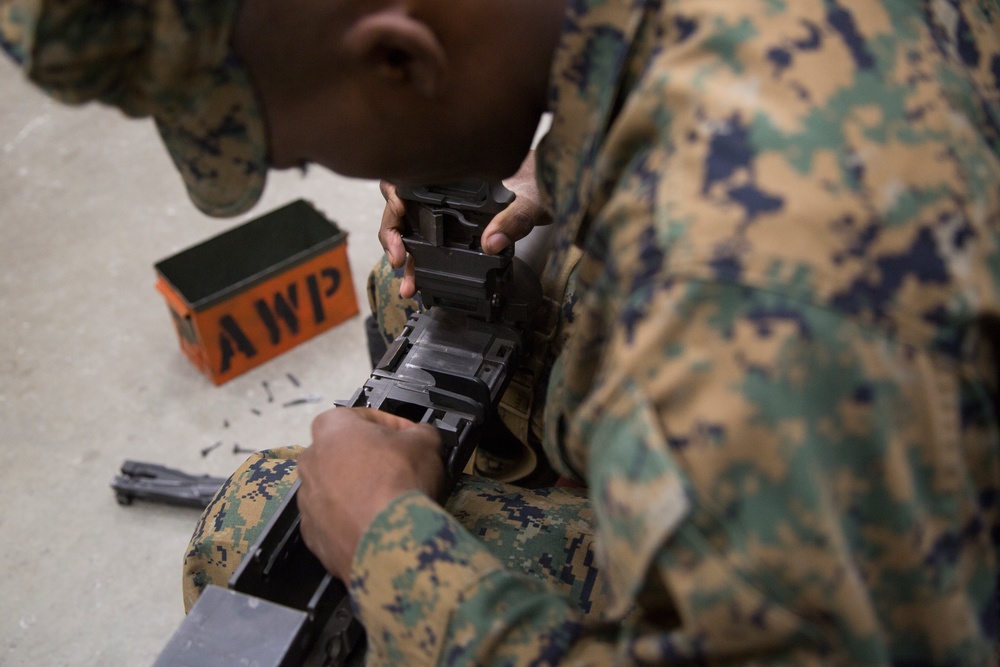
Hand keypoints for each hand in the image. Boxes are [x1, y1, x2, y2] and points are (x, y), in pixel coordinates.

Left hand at [297, 407, 444, 580]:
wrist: (388, 539)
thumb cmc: (399, 482)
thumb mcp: (425, 440)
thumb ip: (419, 431)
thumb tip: (420, 435)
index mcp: (331, 428)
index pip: (364, 417)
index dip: (392, 425)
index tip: (409, 436)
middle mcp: (311, 460)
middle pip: (345, 452)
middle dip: (371, 458)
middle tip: (399, 467)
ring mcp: (308, 499)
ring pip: (336, 487)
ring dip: (359, 489)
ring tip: (389, 498)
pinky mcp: (312, 533)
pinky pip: (334, 519)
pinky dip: (352, 519)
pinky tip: (377, 522)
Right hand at [377, 150, 551, 298]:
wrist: (550, 189)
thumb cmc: (538, 184)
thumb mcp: (531, 199)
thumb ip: (516, 218)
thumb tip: (491, 242)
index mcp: (451, 174)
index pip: (403, 180)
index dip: (393, 200)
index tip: (401, 223)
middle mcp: (441, 189)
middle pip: (399, 208)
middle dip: (392, 236)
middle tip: (400, 261)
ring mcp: (444, 209)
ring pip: (410, 229)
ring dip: (403, 256)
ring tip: (408, 286)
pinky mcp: (452, 227)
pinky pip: (427, 242)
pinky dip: (419, 262)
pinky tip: (420, 282)